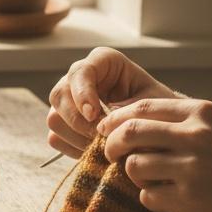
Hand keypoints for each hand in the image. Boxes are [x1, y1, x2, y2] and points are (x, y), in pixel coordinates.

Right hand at [46, 47, 177, 158]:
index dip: (82, 94)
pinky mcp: (63, 123)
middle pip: (59, 95)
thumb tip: (101, 127)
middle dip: (78, 120)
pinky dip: (73, 148)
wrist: (156, 125)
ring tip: (101, 146)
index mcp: (103, 61)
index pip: (80, 72)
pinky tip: (94, 150)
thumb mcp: (152, 103)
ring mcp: (67, 101)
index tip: (95, 115)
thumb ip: (129, 110)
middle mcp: (79, 78)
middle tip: (100, 137)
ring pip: (53, 118)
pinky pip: (55, 137)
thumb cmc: (158, 108)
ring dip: (76, 136)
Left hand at [97, 97, 211, 211]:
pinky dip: (152, 200)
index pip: (141, 108)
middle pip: (128, 133)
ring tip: (152, 181)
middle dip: (113, 145)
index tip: (106, 130)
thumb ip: (181, 123)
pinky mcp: (191, 199)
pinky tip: (171, 200)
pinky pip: (147, 197)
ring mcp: (193, 168)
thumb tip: (125, 122)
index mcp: (202, 112)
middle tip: (112, 155)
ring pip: (133, 166)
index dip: (115, 119)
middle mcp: (196, 135)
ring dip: (134, 176)